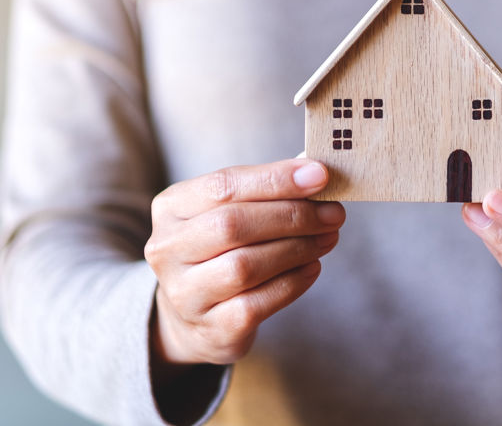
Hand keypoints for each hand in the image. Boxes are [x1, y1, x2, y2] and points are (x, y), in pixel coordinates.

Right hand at [145, 158, 344, 369]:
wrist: (194, 316)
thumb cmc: (221, 249)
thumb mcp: (230, 211)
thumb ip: (266, 190)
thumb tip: (316, 175)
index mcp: (171, 207)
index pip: (223, 185)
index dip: (275, 179)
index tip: (320, 176)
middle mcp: (168, 249)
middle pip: (233, 225)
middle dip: (292, 216)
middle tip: (333, 213)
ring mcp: (184, 293)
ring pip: (245, 266)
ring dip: (297, 248)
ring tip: (327, 238)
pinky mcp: (211, 327)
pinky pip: (258, 302)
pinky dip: (293, 282)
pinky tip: (312, 267)